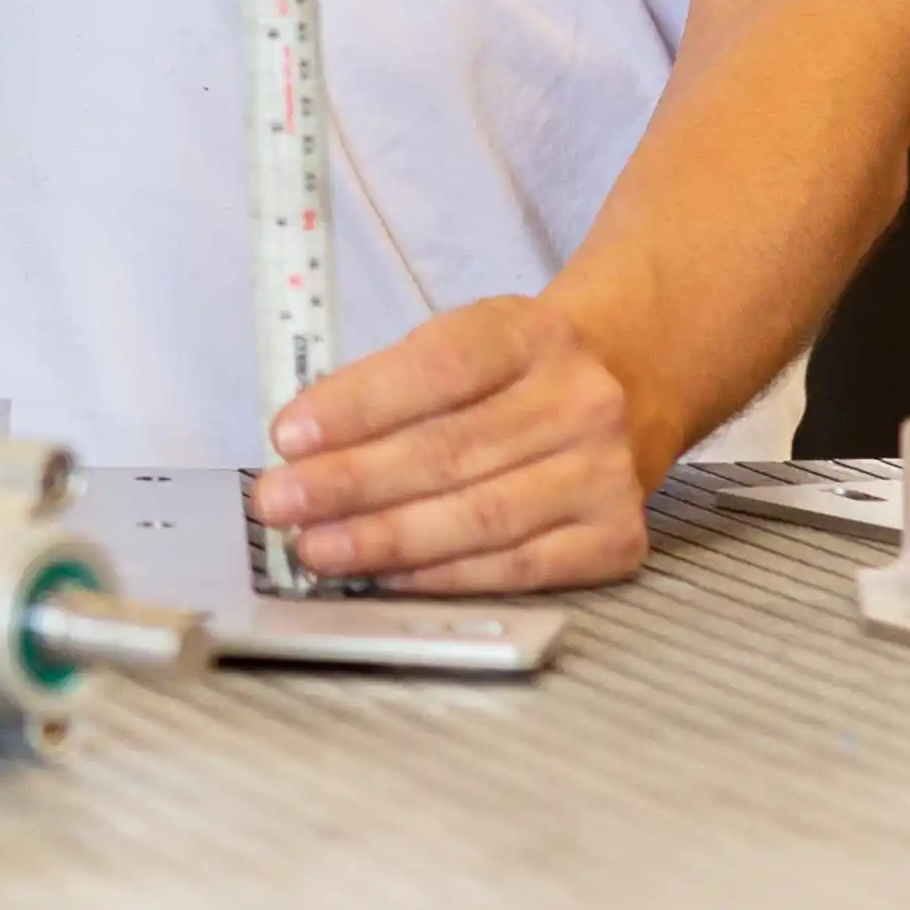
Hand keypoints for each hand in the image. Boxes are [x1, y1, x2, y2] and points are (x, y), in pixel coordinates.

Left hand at [247, 295, 652, 592]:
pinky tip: (386, 576)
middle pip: (450, 450)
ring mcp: (605, 473)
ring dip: (385, 539)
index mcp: (533, 333)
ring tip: (316, 549)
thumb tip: (303, 446)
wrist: (630, 384)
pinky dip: (443, 576)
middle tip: (280, 502)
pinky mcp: (617, 538)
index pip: (438, 366)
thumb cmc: (514, 372)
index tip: (287, 435)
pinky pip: (518, 567)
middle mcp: (581, 401)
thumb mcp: (464, 341)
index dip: (358, 405)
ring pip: (480, 516)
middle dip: (351, 483)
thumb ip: (391, 384)